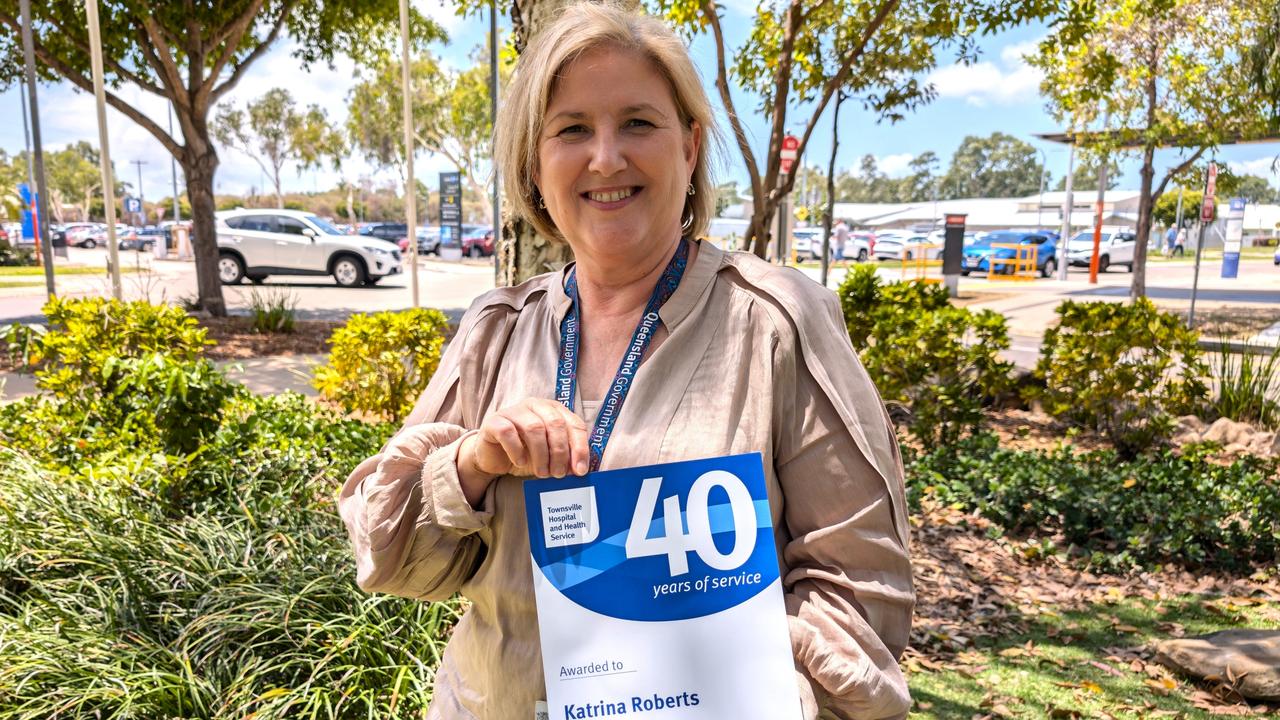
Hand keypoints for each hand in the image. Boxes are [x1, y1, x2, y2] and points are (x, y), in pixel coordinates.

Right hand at [457, 398, 590, 504]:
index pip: (574, 424)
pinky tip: (521, 462)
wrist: (494, 458)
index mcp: (554, 410)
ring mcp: (514, 411)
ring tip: (542, 473)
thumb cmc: (525, 454)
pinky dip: (517, 450)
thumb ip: (565, 458)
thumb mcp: (549, 456)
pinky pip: (507, 432)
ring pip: (534, 428)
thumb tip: (580, 470)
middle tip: (558, 474)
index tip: (580, 470)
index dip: (580, 447)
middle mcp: (535, 405)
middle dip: (560, 452)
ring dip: (541, 454)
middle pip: (555, 424)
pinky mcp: (494, 421)